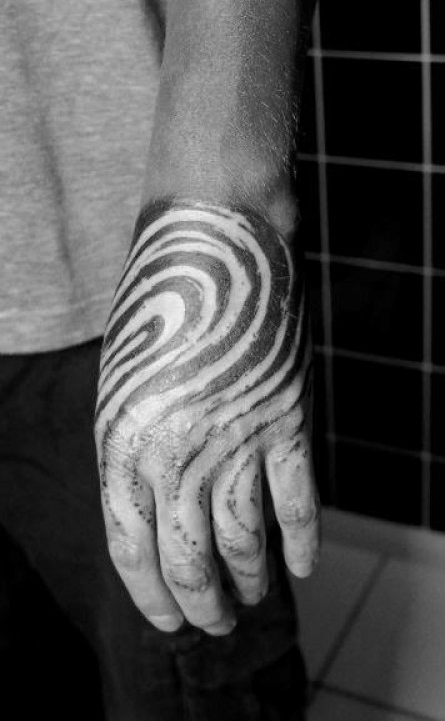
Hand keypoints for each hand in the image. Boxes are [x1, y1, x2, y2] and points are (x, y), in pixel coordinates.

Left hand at [95, 197, 318, 635]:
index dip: (152, 595)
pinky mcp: (287, 419)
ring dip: (250, 580)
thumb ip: (131, 448)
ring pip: (245, 542)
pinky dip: (301, 542)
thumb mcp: (120, 381)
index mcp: (123, 441)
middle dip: (202, 603)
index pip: (133, 549)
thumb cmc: (157, 306)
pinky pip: (298, 502)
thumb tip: (152, 511)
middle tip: (213, 621)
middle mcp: (178, 451)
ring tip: (251, 597)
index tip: (170, 621)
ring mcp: (237, 438)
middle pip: (190, 558)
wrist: (214, 241)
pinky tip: (301, 568)